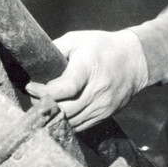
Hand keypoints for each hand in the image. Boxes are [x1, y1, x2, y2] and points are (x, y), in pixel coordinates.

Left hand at [25, 30, 148, 131]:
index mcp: (89, 67)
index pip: (66, 88)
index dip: (45, 91)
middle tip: (34, 96)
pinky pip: (79, 126)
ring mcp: (102, 106)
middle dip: (43, 105)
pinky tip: (58, 111)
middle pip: (65, 110)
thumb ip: (56, 49)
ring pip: (70, 122)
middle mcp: (98, 90)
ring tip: (44, 104)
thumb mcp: (79, 39)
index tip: (32, 85)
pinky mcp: (105, 115)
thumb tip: (35, 63)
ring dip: (52, 116)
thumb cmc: (103, 46)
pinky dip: (65, 121)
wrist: (135, 60)